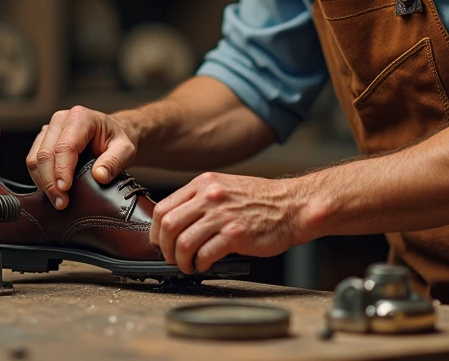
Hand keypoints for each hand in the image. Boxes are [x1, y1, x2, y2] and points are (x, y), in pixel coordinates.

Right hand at [26, 106, 136, 209]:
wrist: (112, 133)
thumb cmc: (117, 139)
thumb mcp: (125, 149)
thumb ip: (114, 162)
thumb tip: (99, 176)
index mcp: (81, 118)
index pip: (65, 146)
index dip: (62, 170)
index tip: (65, 190)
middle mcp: (61, 120)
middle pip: (45, 153)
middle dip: (50, 182)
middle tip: (61, 203)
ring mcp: (50, 129)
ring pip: (34, 158)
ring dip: (42, 182)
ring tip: (57, 200)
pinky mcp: (43, 140)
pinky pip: (34, 161)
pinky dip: (40, 178)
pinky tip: (52, 190)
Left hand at [150, 172, 306, 273]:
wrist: (292, 206)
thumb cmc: (262, 200)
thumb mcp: (226, 188)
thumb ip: (201, 200)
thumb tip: (176, 223)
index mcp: (204, 184)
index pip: (163, 207)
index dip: (156, 231)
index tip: (160, 242)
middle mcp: (211, 196)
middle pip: (168, 226)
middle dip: (165, 249)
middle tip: (172, 258)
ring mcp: (223, 215)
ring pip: (183, 243)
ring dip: (181, 260)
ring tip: (189, 265)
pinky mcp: (236, 234)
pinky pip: (205, 254)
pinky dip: (200, 265)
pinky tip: (205, 265)